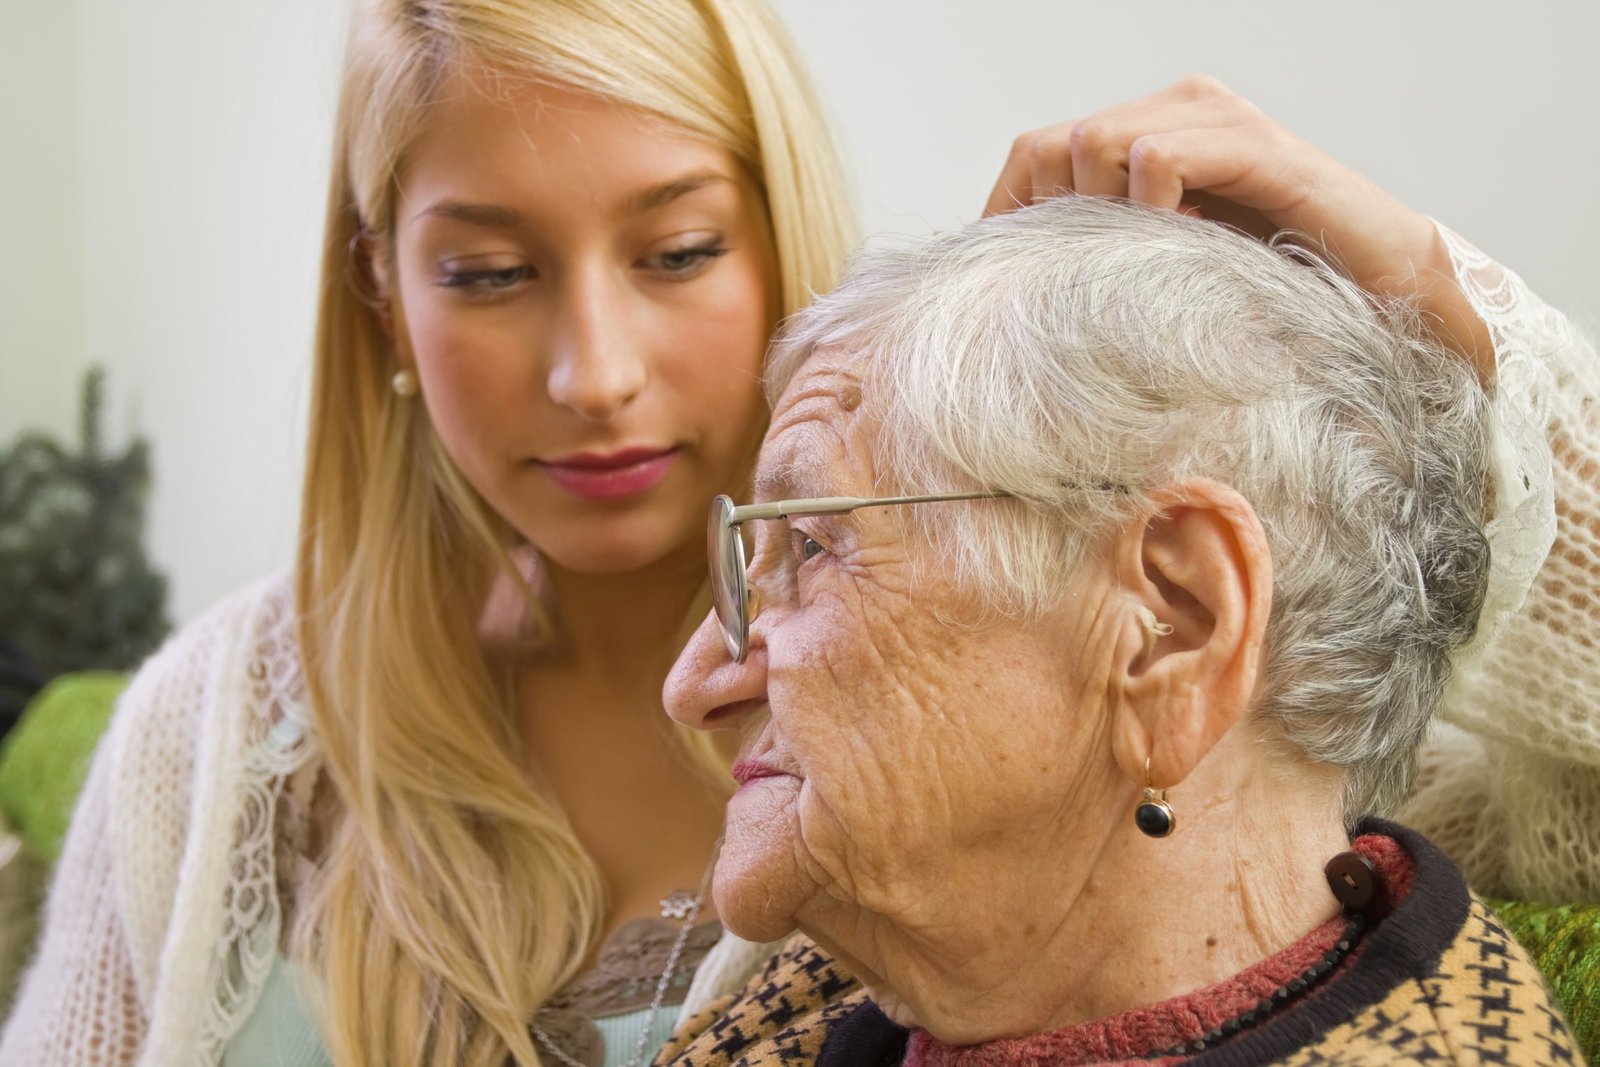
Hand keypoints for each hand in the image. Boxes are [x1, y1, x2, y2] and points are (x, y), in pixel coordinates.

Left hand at [986, 76, 1493, 380]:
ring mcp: (1215, 117)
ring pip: (1094, 142)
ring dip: (1102, 217)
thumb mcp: (1162, 267)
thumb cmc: (1270, 288)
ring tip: (1145, 266)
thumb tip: (1018, 280)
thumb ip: (1105, 249)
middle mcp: (1176, 108)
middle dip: (1055, 221)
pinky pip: (1156, 157)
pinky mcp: (1254, 144)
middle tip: (1094, 278)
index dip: (1012, 215)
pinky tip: (1180, 249)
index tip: (1020, 282)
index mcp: (1147, 132)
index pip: (1036, 152)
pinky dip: (1148, 209)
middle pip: (1053, 146)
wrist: (1385, 293)